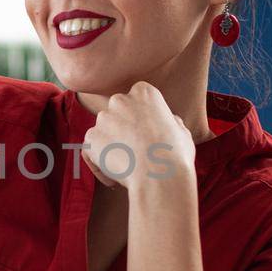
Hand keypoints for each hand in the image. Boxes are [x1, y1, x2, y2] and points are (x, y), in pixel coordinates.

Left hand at [80, 81, 195, 189]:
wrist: (159, 176)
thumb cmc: (175, 155)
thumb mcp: (181, 130)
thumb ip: (169, 122)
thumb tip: (169, 122)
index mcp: (144, 92)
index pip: (136, 99)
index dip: (140, 118)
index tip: (146, 134)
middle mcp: (120, 100)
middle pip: (117, 114)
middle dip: (122, 130)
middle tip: (134, 152)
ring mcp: (103, 118)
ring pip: (103, 132)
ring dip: (111, 146)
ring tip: (125, 168)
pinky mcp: (91, 138)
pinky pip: (90, 149)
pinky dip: (99, 163)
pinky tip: (113, 178)